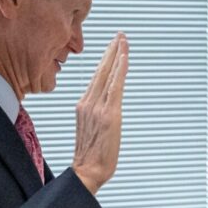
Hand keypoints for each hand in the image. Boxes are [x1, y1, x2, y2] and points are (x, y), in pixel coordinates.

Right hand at [73, 32, 128, 193]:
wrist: (87, 171)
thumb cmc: (90, 157)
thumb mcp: (90, 130)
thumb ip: (95, 116)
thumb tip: (104, 110)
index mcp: (83, 106)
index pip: (96, 78)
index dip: (104, 60)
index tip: (111, 47)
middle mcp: (88, 103)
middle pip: (101, 70)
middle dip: (111, 50)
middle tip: (119, 35)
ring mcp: (97, 107)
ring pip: (108, 74)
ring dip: (117, 54)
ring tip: (123, 40)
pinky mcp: (109, 114)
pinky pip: (115, 85)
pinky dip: (120, 69)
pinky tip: (124, 57)